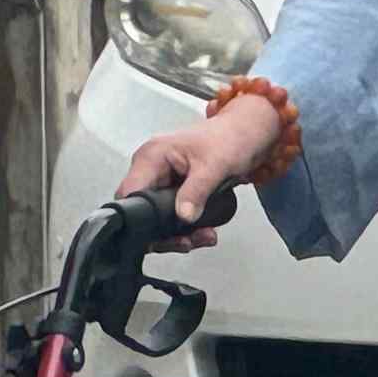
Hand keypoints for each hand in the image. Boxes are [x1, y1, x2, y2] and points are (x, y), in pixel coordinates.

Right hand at [119, 94, 282, 248]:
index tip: (161, 233)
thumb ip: (197, 191)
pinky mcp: (172, 192)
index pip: (129, 194)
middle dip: (164, 233)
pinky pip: (170, 217)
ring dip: (178, 234)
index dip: (139, 217)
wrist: (248, 135)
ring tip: (203, 236)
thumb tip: (183, 216)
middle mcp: (151, 169)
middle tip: (188, 241)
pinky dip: (185, 229)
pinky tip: (204, 232)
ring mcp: (161, 181)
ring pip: (156, 220)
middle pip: (141, 212)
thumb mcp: (215, 165)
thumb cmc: (231, 138)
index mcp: (152, 156)